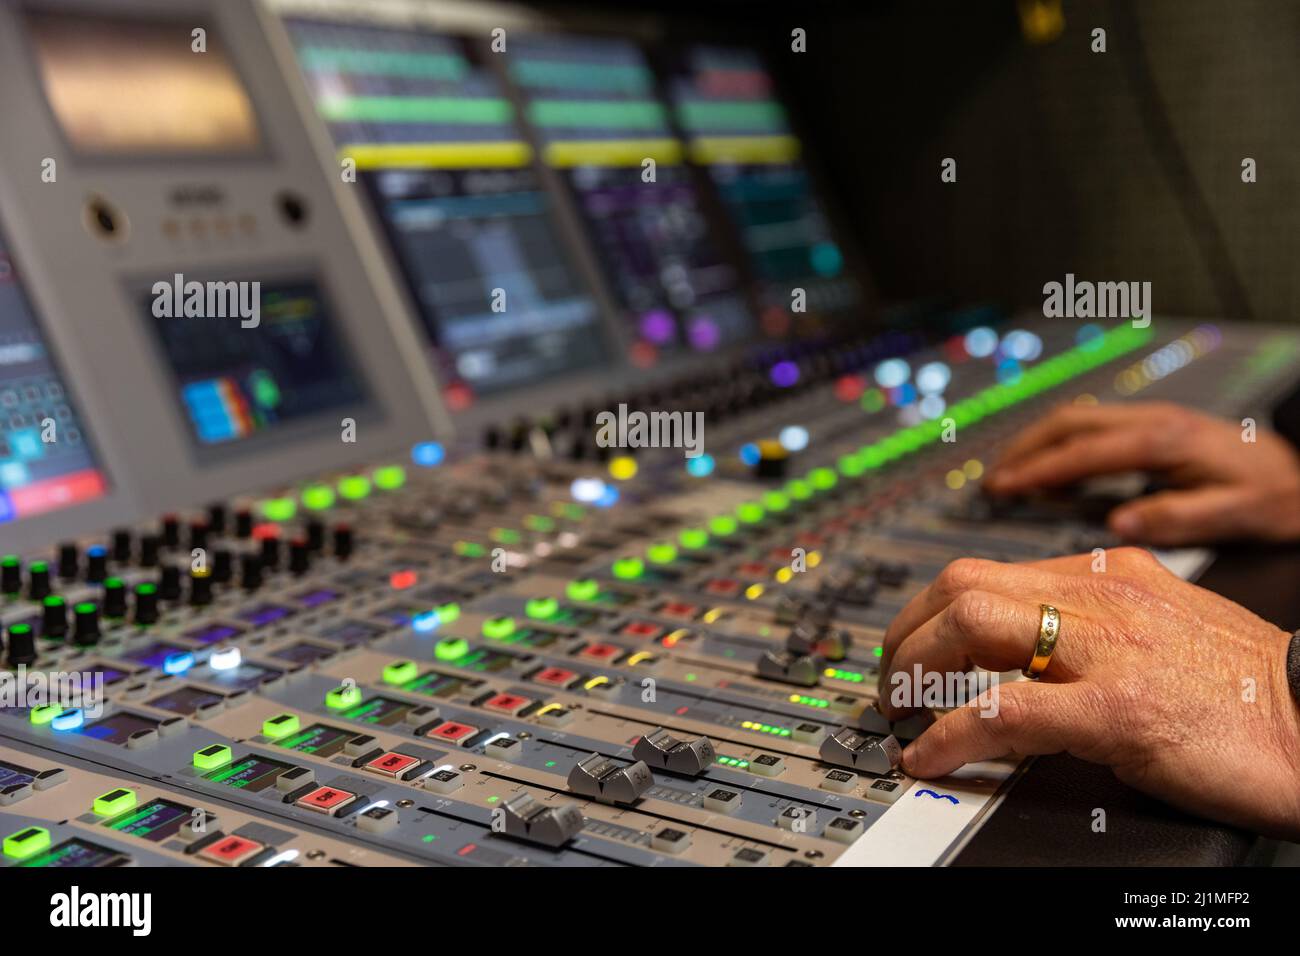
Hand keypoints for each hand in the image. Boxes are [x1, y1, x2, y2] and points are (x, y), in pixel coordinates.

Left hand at [879, 548, 1299, 837]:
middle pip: (962, 584)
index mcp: (1110, 575)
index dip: (934, 608)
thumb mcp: (1164, 627)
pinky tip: (929, 756)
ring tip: (899, 712)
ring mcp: (1108, 651)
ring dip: (913, 670)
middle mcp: (1101, 598)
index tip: (915, 643)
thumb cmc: (1251, 688)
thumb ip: (1100, 618)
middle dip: (907, 631)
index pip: (991, 570)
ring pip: (970, 625)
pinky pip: (1004, 713)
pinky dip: (949, 735)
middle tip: (892, 679)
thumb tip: (1035, 640)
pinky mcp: (1119, 710)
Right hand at [984, 401, 1299, 545]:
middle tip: (990, 482)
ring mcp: (1149, 419)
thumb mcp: (1234, 514)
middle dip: (1023, 449)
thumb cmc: (1274, 497)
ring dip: (1036, 443)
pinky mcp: (1151, 427)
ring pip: (1075, 420)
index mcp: (1164, 442)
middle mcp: (1151, 421)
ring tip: (1008, 476)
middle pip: (1068, 422)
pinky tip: (1050, 472)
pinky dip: (1059, 445)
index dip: (1038, 470)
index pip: (1084, 452)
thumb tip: (1117, 524)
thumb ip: (1176, 518)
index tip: (1002, 489)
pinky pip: (1091, 428)